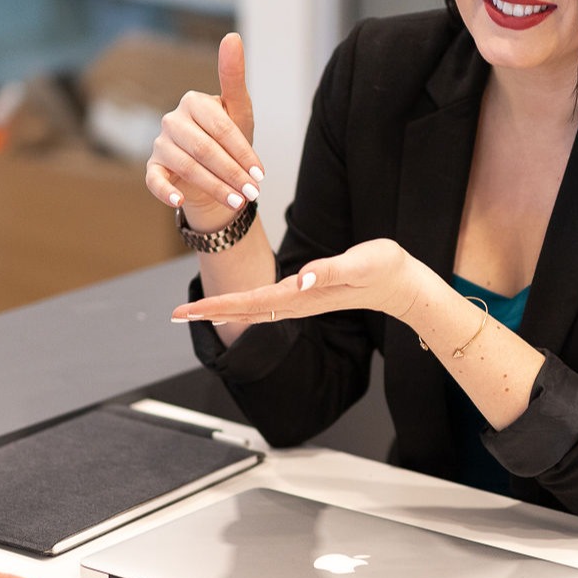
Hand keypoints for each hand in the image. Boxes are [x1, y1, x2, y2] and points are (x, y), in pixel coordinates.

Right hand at [145, 32, 265, 228]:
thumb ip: (234, 76)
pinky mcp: (153, 167)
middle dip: (232, 172)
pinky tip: (180, 201)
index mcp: (193, 101)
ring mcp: (160, 144)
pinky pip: (154, 180)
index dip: (242, 152)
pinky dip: (166, 192)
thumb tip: (232, 36)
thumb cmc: (228, 140)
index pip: (221, 127)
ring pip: (187, 167)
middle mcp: (172, 120)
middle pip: (204, 149)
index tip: (261, 173)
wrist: (212, 172)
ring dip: (215, 187)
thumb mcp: (238, 112)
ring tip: (237, 201)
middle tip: (252, 191)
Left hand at [170, 239, 430, 323]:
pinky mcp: (307, 294)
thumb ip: (331, 271)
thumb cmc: (384, 269)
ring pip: (252, 309)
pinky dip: (242, 304)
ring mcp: (302, 301)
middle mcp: (297, 301)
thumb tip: (301, 278)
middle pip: (244, 309)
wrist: (403, 284)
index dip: (218, 305)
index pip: (251, 302)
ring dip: (221, 309)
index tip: (189, 310)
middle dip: (208, 312)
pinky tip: (230, 306)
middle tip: (174, 314)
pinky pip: (266, 304)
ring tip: (192, 312)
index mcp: (303, 294)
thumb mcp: (360, 263)